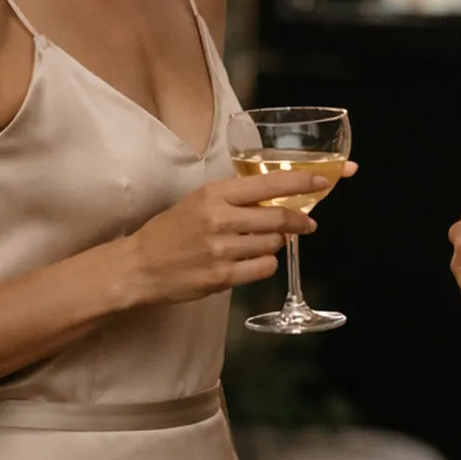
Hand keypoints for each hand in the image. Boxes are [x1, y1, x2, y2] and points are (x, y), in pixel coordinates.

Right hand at [129, 171, 323, 304]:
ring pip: (272, 243)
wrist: (140, 266)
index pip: (268, 183)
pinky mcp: (222, 277)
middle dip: (299, 220)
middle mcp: (219, 219)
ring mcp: (221, 250)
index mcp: (214, 194)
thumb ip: (234, 197)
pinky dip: (266, 264)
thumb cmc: (171, 231)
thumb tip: (275, 195)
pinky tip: (255, 260)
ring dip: (277, 242)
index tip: (320, 183)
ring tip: (266, 241)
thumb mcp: (199, 201)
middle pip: (277, 217)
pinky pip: (263, 269)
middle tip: (307, 223)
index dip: (300, 183)